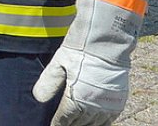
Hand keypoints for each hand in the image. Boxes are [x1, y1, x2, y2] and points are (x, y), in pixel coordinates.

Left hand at [32, 0, 143, 125]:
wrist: (107, 39)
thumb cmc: (81, 48)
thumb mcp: (59, 62)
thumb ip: (48, 82)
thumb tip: (38, 98)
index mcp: (75, 100)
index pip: (64, 120)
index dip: (57, 124)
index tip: (53, 125)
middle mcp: (92, 106)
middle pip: (79, 124)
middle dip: (71, 125)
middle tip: (65, 124)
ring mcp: (107, 104)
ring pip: (95, 124)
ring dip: (86, 125)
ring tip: (79, 124)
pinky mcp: (119, 99)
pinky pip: (109, 118)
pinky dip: (102, 122)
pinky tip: (97, 121)